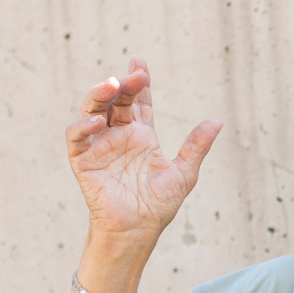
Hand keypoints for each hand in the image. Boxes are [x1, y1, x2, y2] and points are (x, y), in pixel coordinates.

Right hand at [65, 56, 222, 244]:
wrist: (138, 230)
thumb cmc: (158, 205)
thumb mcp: (184, 173)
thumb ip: (196, 147)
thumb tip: (217, 122)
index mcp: (141, 136)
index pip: (138, 101)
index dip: (138, 81)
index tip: (139, 62)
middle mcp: (119, 136)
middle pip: (117, 100)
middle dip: (123, 84)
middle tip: (135, 75)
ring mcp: (99, 146)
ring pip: (93, 110)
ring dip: (100, 95)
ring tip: (113, 84)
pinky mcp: (83, 161)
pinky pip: (76, 137)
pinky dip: (83, 125)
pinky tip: (98, 120)